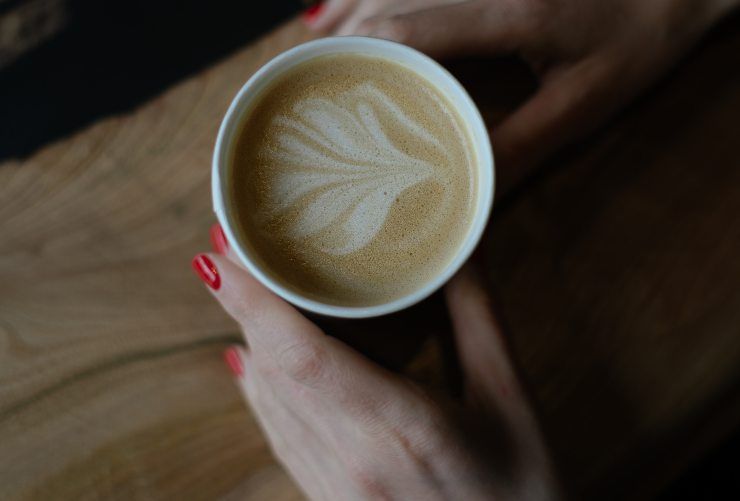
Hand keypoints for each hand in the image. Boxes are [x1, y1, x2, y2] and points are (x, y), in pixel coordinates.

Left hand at [192, 226, 559, 499]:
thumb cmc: (523, 490)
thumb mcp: (511, 400)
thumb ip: (479, 316)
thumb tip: (460, 246)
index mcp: (402, 427)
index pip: (302, 356)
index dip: (252, 303)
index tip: (217, 255)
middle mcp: (353, 459)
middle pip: (273, 368)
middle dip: (243, 304)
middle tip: (231, 243)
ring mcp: (334, 487)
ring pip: (268, 401)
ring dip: (249, 339)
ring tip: (239, 288)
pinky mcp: (329, 499)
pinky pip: (279, 435)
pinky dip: (260, 389)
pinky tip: (252, 361)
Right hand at [305, 0, 738, 188]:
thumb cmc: (638, 43)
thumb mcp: (584, 106)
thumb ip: (520, 146)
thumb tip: (465, 193)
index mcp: (512, 10)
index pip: (413, 28)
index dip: (359, 60)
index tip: (323, 96)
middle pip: (388, 2)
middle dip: (339, 45)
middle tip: (304, 89)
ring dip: (347, 19)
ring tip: (313, 61)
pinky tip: (342, 17)